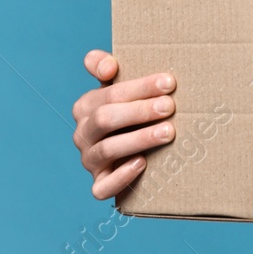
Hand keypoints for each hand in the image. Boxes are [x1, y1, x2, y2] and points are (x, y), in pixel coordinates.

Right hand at [71, 49, 177, 199]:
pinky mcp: (99, 183)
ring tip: (168, 132)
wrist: (135, 150)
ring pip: (107, 149)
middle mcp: (83, 133)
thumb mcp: (120, 87)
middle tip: (169, 107)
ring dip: (139, 139)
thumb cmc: (131, 112)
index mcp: (85, 106)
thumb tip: (108, 66)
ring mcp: (89, 160)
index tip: (169, 82)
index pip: (109, 93)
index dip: (139, 87)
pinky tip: (142, 163)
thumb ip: (106, 67)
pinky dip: (121, 176)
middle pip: (106, 119)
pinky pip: (102, 187)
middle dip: (140, 111)